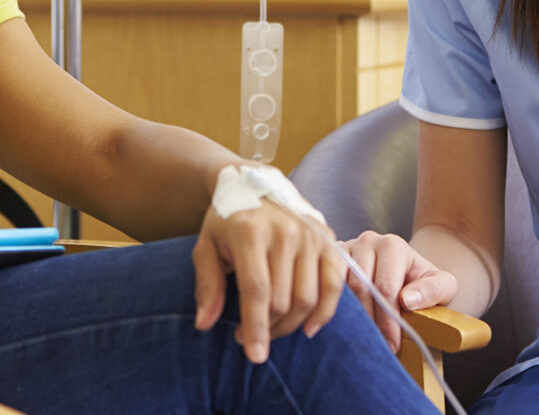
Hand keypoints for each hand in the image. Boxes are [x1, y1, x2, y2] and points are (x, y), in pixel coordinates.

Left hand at [190, 203, 345, 363]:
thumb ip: (207, 285)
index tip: (254, 356)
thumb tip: (205, 324)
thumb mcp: (206, 246)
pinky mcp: (329, 240)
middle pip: (283, 300)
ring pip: (308, 298)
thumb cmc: (228, 220)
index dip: (256, 326)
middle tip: (249, 337)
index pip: (257, 290)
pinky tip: (308, 327)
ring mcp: (310, 236)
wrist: (257, 183)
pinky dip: (325, 312)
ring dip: (291, 325)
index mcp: (250, 232)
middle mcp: (285, 232)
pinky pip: (334, 285)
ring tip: (272, 330)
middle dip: (267, 329)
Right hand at [339, 231, 457, 353]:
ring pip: (340, 288)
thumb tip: (407, 299)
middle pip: (360, 288)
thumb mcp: (443, 287)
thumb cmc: (424, 283)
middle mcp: (366, 241)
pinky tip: (341, 325)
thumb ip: (433, 291)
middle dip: (369, 322)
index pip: (385, 288)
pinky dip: (331, 305)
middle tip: (375, 347)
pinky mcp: (330, 260)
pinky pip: (323, 284)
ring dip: (349, 316)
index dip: (388, 320)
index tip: (392, 345)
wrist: (408, 271)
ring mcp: (345, 249)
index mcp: (392, 246)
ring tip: (358, 338)